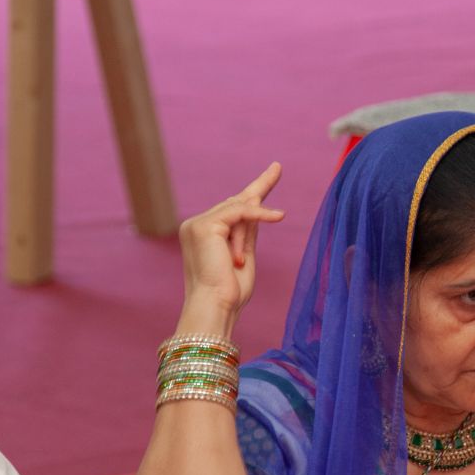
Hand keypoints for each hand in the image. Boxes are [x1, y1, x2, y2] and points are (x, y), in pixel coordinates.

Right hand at [177, 163, 284, 331]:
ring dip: (250, 231)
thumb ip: (247, 231)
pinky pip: (240, 212)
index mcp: (203, 234)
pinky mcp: (204, 226)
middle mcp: (195, 226)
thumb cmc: (230, 292)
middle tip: (277, 167)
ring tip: (247, 249)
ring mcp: (196, 224)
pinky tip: (279, 216)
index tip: (273, 170)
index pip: (232, 207)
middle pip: (236, 204)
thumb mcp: (245, 255)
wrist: (216, 308)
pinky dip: (259, 214)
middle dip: (259, 192)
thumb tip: (257, 206)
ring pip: (238, 211)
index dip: (255, 189)